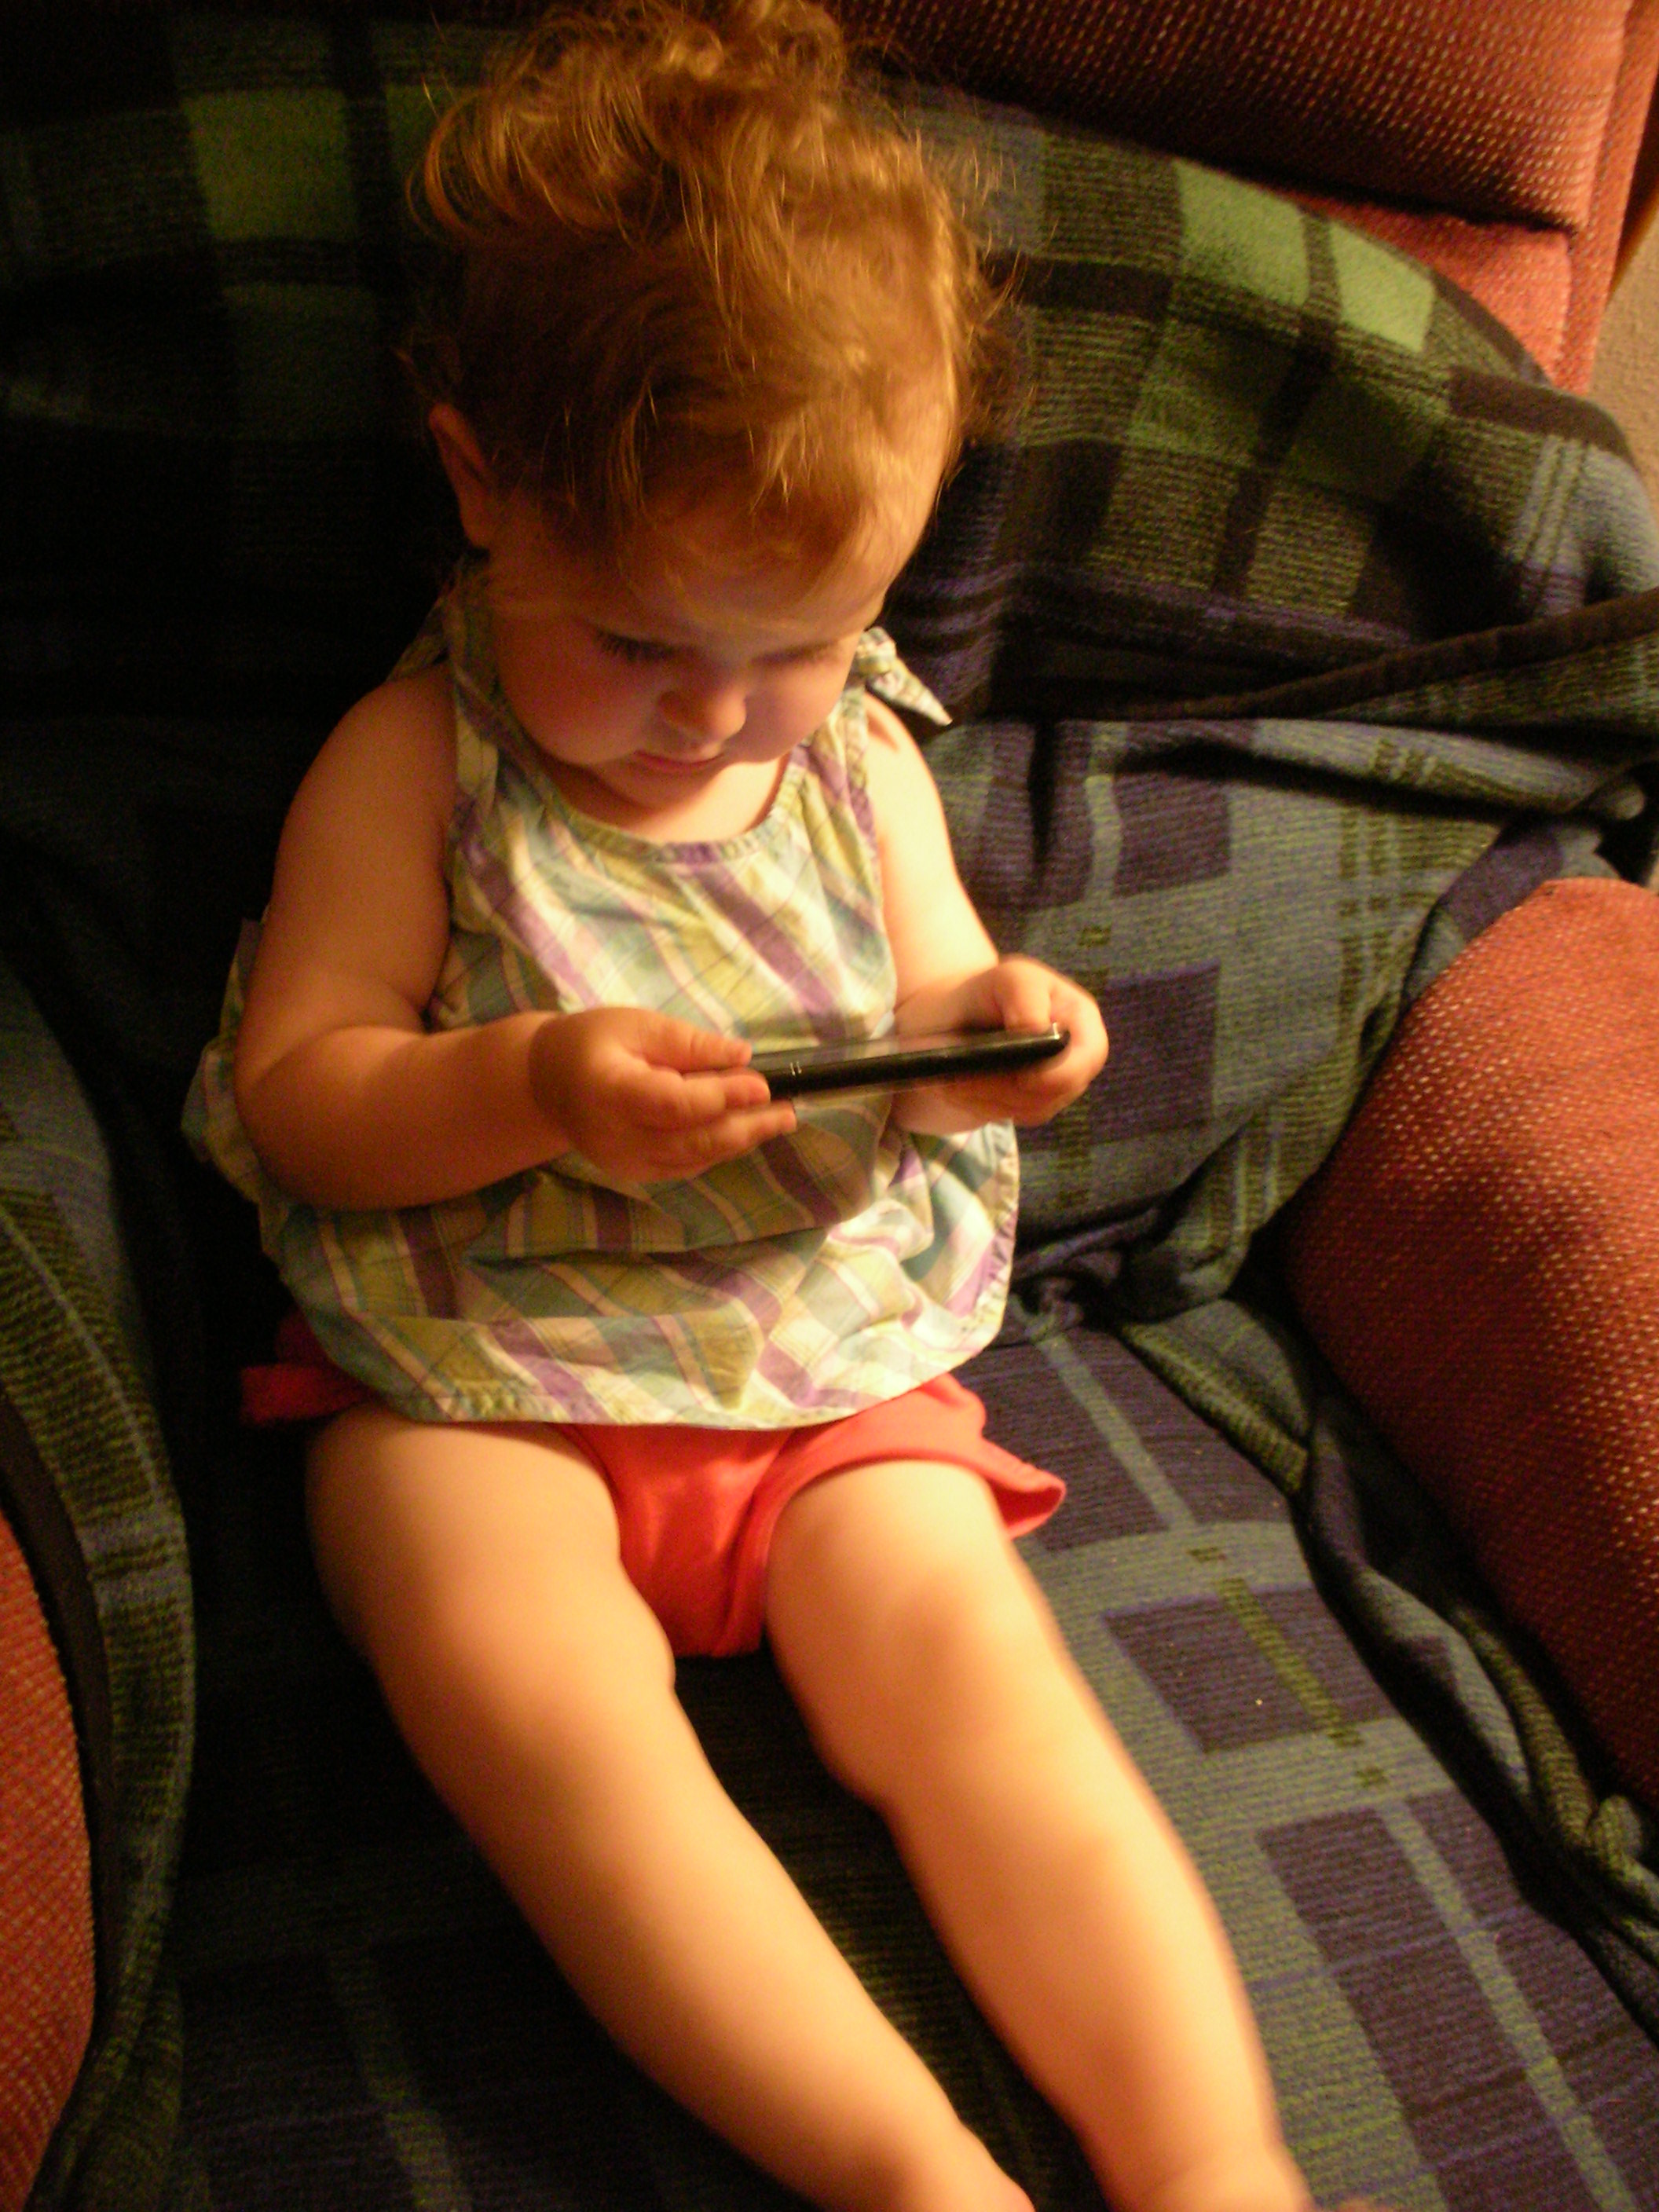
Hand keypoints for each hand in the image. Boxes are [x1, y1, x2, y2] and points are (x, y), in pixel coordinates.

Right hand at [528, 1007, 795, 1182]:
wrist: (546, 1085)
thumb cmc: (591, 1043)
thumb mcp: (636, 1025)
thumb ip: (686, 1043)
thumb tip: (741, 1055)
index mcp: (610, 1092)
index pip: (674, 1103)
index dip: (722, 1096)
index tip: (762, 1084)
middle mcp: (617, 1137)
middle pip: (692, 1138)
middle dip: (746, 1125)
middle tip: (788, 1111)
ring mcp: (626, 1162)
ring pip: (695, 1157)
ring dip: (740, 1140)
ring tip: (779, 1120)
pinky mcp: (637, 1173)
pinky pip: (686, 1165)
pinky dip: (719, 1149)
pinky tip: (745, 1132)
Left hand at [890, 957, 1107, 1132]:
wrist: (962, 1016)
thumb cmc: (992, 991)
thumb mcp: (1009, 978)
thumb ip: (1026, 998)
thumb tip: (1036, 1032)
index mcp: (1082, 1022)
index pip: (1088, 1057)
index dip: (1057, 1074)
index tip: (1020, 1076)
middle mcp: (1077, 1059)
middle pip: (1056, 1091)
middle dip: (1007, 1089)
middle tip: (963, 1080)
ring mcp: (1056, 1087)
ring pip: (1030, 1109)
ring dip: (987, 1099)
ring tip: (952, 1083)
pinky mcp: (1030, 1105)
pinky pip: (1011, 1116)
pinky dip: (981, 1106)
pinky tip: (957, 1090)